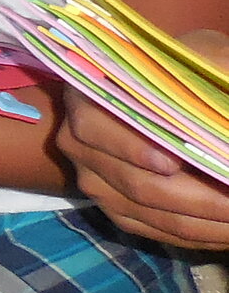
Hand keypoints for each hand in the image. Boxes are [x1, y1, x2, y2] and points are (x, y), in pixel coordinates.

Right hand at [59, 32, 228, 248]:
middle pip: (134, 182)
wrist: (167, 100)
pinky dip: (197, 234)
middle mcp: (79, 143)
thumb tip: (219, 109)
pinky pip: (156, 231)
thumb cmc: (184, 74)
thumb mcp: (198, 58)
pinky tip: (228, 229)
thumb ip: (211, 68)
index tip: (173, 163)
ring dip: (205, 221)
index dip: (131, 147)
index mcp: (86, 96)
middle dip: (196, 197)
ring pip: (151, 213)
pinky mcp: (117, 209)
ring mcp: (95, 181)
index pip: (93, 126)